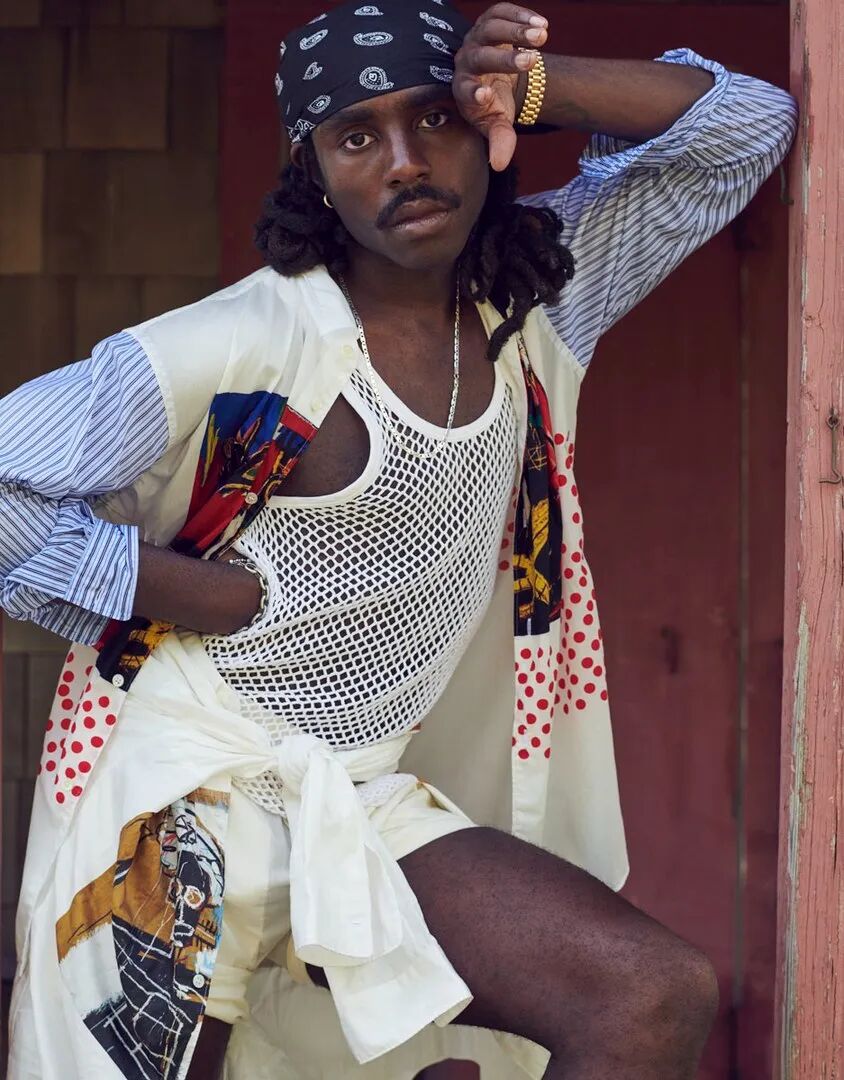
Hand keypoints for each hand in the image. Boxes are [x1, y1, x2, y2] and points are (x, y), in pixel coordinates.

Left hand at [452, 3, 548, 171]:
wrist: (499, 77)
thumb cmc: (497, 105)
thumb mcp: (499, 124)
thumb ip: (500, 142)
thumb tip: (499, 165)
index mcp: (463, 90)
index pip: (465, 90)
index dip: (474, 92)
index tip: (487, 96)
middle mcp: (466, 61)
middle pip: (481, 56)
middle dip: (506, 58)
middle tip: (531, 60)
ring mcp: (476, 37)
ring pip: (491, 28)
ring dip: (517, 30)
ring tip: (543, 35)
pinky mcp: (490, 20)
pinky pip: (501, 11)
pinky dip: (522, 15)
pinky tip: (543, 24)